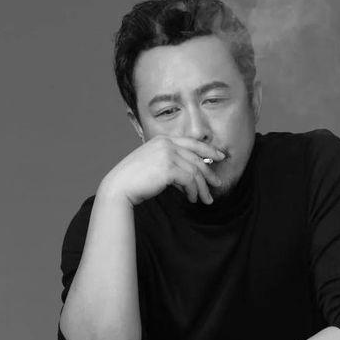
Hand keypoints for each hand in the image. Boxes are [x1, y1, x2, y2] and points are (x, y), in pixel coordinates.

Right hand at [101, 134, 225, 206]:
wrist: (119, 187)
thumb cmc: (134, 180)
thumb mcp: (154, 166)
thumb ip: (171, 165)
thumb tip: (190, 177)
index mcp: (163, 140)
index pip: (192, 143)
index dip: (209, 149)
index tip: (220, 156)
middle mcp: (167, 144)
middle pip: (197, 158)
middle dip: (209, 173)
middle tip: (218, 184)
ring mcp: (167, 154)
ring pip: (195, 171)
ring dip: (202, 188)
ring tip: (205, 199)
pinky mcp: (169, 168)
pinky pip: (190, 180)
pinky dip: (193, 191)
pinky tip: (192, 199)